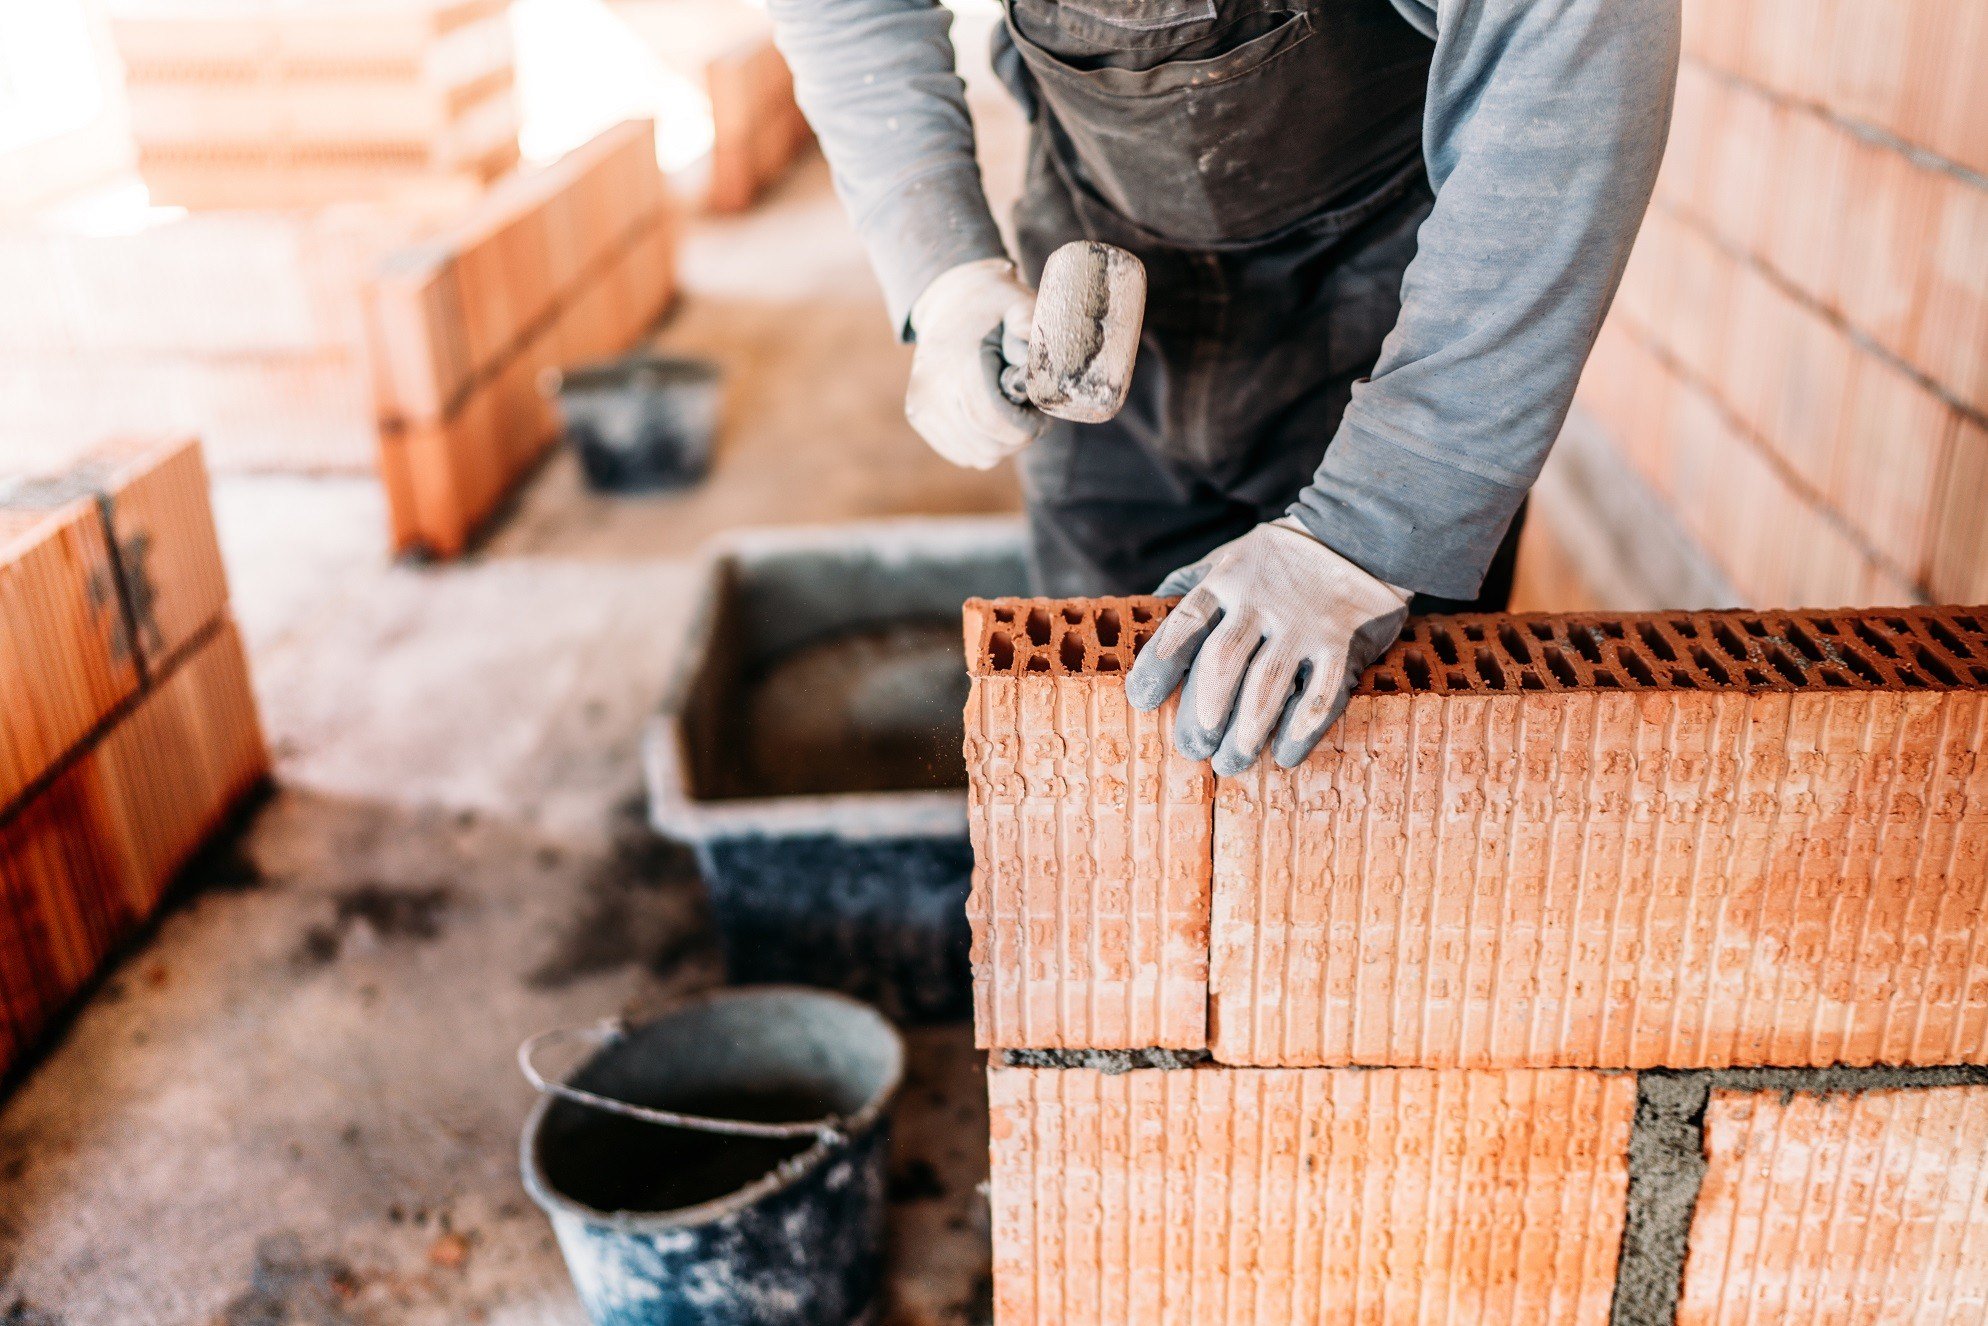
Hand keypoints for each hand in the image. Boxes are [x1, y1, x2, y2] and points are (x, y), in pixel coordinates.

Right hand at [905, 258, 1045, 468]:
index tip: (1041, 415)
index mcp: (956, 362)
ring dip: (1002, 443)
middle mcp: (930, 388)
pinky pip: (964, 455)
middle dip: (1018, 437)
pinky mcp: (919, 417)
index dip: (1026, 427)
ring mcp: (921, 406)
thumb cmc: (993, 305)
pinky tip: (990, 416)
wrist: (949, 302)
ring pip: (977, 456)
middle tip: (1030, 411)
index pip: (992, 420)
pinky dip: (984, 444)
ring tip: (1010, 409)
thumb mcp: (1016, 301)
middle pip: (987, 445)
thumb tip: (1028, 339)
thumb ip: (1027, 320)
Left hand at [1125, 518, 1412, 775]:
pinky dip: (1299, 732)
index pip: (1184, 626)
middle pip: (1222, 663)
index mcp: (1227, 580)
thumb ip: (1192, 582)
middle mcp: (1262, 600)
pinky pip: (1320, 696)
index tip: (1141, 702)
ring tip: (1230, 763)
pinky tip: (1284, 756)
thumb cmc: (1281, 558)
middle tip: (1191, 748)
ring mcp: (1305, 622)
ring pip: (1267, 686)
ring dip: (1245, 734)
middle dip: (1202, 713)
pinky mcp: (1345, 642)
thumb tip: (1148, 601)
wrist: (1361, 534)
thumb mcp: (1231, 555)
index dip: (1157, 667)